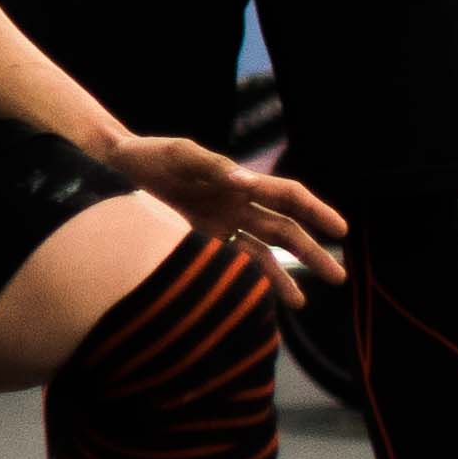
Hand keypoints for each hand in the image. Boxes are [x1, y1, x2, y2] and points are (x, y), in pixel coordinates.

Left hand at [105, 129, 347, 285]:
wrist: (117, 168)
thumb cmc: (151, 155)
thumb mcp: (180, 154)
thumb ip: (212, 166)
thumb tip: (246, 181)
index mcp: (239, 182)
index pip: (288, 197)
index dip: (316, 212)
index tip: (340, 231)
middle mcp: (236, 206)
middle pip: (283, 231)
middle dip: (310, 253)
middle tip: (339, 277)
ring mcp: (219, 227)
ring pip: (260, 255)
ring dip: (281, 277)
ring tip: (301, 303)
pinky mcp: (197, 244)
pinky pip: (228, 265)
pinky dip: (244, 282)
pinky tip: (256, 302)